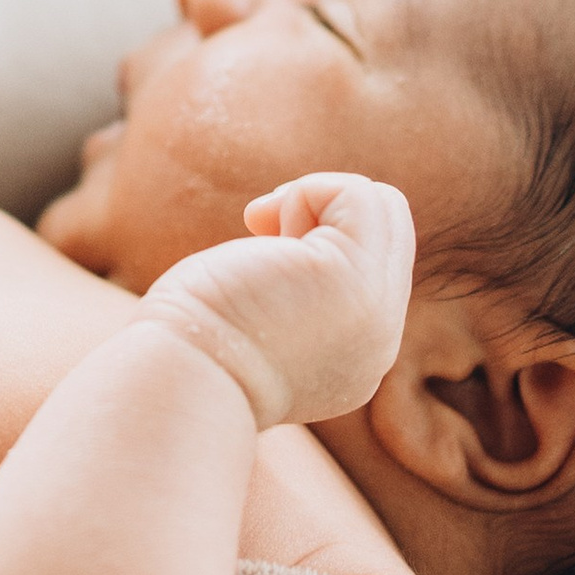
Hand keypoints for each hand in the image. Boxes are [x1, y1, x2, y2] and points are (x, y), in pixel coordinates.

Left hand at [138, 173, 414, 430]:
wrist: (181, 383)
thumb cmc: (192, 349)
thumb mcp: (264, 329)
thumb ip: (297, 300)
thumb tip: (289, 240)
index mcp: (359, 356)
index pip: (379, 268)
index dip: (325, 239)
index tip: (265, 259)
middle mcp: (380, 340)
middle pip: (392, 233)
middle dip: (327, 213)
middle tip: (264, 235)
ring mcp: (376, 311)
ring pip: (385, 207)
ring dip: (313, 201)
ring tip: (263, 235)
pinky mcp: (353, 278)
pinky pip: (358, 195)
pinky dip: (306, 190)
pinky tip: (260, 223)